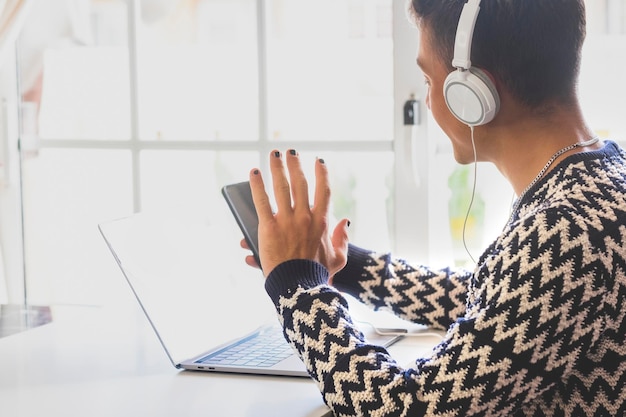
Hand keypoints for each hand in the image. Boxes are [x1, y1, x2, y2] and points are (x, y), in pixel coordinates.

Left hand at [248, 150, 349, 277]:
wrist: (299, 286)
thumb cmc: (318, 274)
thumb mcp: (338, 258)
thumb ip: (342, 239)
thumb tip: (344, 221)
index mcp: (322, 222)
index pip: (324, 191)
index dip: (321, 174)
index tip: (318, 161)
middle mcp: (305, 216)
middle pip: (300, 183)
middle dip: (295, 165)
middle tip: (290, 152)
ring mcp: (287, 220)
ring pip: (281, 187)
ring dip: (277, 168)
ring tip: (273, 155)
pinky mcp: (269, 227)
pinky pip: (262, 201)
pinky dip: (257, 185)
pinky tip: (253, 173)